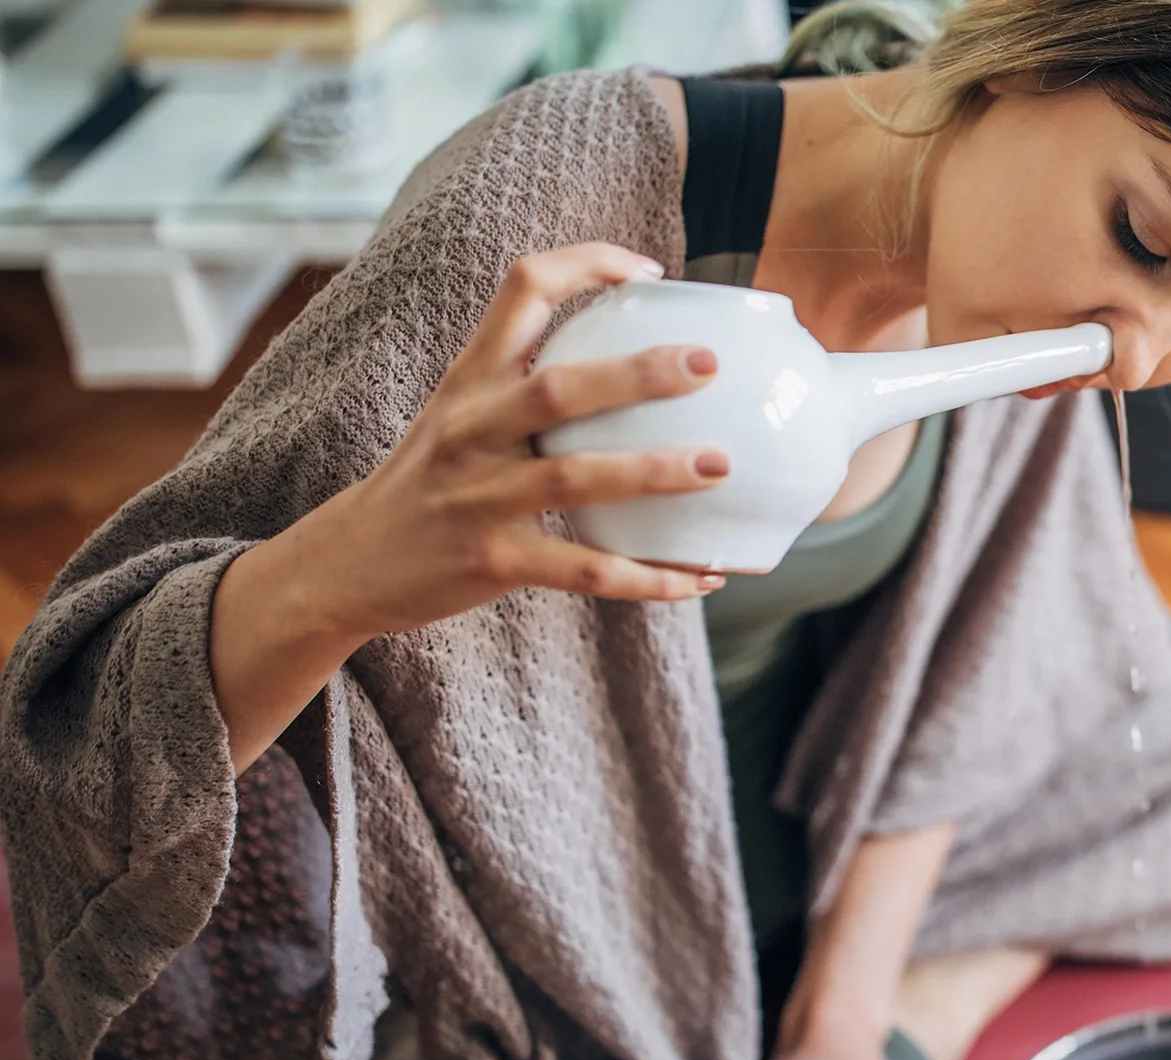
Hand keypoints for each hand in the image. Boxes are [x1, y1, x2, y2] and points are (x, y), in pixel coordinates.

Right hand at [273, 242, 729, 644]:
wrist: (346, 564)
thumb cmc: (428, 481)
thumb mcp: (459, 412)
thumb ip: (528, 385)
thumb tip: (638, 367)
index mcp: (470, 378)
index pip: (523, 289)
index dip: (588, 265)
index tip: (651, 273)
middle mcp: (471, 428)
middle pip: (559, 387)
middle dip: (638, 374)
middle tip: (710, 365)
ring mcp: (478, 497)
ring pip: (575, 477)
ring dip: (653, 472)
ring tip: (719, 465)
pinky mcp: (490, 562)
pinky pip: (583, 569)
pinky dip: (647, 578)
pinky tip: (700, 576)